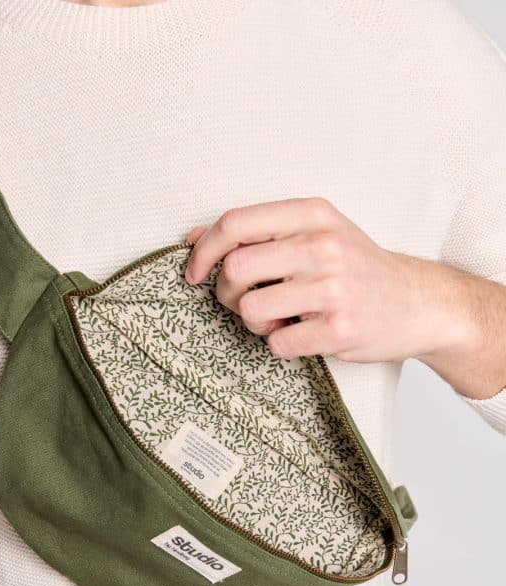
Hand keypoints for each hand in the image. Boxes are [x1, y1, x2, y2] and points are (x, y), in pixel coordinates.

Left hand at [183, 198, 475, 364]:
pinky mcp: (338, 329)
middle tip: (243, 303)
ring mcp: (333, 288)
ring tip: (279, 320)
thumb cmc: (357, 268)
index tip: (194, 274)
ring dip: (253, 324)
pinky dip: (280, 345)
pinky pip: (276, 344)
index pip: (234, 223)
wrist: (419, 303)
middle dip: (225, 294)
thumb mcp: (315, 233)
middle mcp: (323, 245)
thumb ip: (258, 232)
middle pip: (234, 270)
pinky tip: (302, 335)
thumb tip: (192, 238)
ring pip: (249, 310)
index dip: (202, 251)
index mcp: (312, 214)